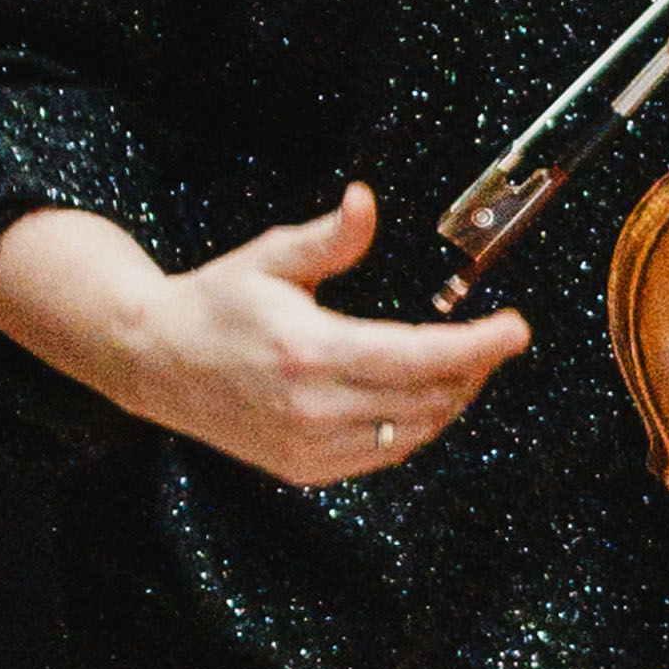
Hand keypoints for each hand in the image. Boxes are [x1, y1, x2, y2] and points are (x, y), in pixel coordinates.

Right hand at [116, 185, 532, 485]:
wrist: (151, 361)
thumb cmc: (215, 301)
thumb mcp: (271, 258)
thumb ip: (331, 237)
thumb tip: (367, 201)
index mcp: (309, 351)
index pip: (419, 356)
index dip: (479, 346)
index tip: (517, 329)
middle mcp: (312, 407)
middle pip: (429, 398)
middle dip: (475, 368)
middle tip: (495, 338)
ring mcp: (307, 445)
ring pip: (414, 432)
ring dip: (452, 399)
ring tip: (466, 363)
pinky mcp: (302, 468)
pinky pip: (385, 454)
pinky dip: (417, 427)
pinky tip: (424, 395)